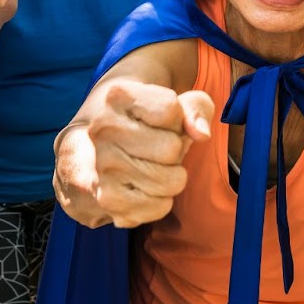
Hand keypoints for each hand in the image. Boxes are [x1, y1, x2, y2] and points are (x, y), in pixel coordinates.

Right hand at [75, 80, 212, 228]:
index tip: (162, 121)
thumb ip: (197, 108)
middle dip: (176, 149)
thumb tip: (201, 134)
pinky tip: (146, 186)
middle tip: (158, 147)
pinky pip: (160, 207)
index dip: (177, 118)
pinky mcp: (107, 198)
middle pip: (172, 148)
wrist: (109, 146)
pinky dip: (163, 200)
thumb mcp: (177, 103)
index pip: (169, 109)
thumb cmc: (151, 122)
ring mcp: (102, 165)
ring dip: (172, 176)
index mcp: (118, 96)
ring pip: (170, 181)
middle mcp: (102, 129)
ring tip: (153, 165)